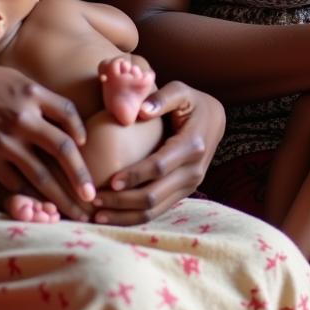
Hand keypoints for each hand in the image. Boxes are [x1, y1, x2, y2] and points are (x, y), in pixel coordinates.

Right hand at [0, 57, 94, 220]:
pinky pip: (13, 181)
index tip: (86, 147)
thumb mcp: (16, 80)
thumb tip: (66, 119)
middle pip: (63, 150)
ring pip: (40, 174)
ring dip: (59, 197)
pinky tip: (37, 206)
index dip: (81, 133)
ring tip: (73, 212)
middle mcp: (24, 118)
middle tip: (93, 198)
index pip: (70, 115)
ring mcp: (4, 140)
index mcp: (34, 94)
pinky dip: (27, 195)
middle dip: (81, 177)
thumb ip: (40, 98)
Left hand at [90, 81, 225, 224]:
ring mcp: (189, 185)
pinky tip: (111, 216)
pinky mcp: (183, 193)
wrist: (215, 121)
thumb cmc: (192, 103)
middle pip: (153, 196)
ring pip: (154, 210)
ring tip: (96, 214)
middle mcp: (193, 171)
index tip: (110, 180)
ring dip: (124, 216)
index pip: (159, 167)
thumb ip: (162, 97)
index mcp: (193, 145)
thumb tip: (141, 110)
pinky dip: (133, 217)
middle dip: (121, 202)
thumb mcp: (181, 92)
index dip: (135, 176)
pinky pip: (157, 211)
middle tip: (93, 200)